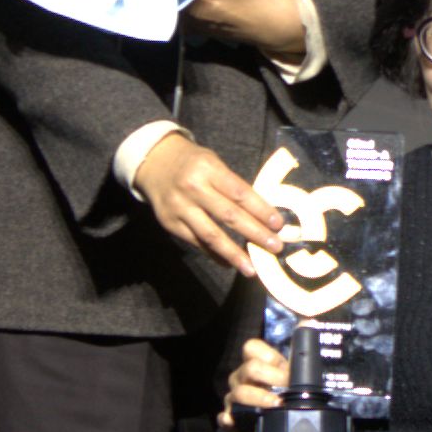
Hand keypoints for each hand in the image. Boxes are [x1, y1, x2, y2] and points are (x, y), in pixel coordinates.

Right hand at [133, 130, 288, 275]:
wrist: (153, 162)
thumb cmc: (193, 163)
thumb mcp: (213, 164)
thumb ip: (232, 186)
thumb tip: (260, 215)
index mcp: (209, 169)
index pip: (240, 193)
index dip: (260, 210)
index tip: (278, 225)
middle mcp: (193, 188)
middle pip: (228, 215)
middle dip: (254, 233)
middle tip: (274, 247)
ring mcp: (180, 208)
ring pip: (211, 235)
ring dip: (234, 254)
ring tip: (251, 268)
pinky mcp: (171, 224)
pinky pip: (197, 243)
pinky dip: (215, 255)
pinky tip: (230, 263)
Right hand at [222, 330, 294, 421]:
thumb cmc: (284, 401)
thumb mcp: (292, 380)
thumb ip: (298, 357)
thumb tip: (307, 321)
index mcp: (256, 365)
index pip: (252, 348)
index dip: (269, 356)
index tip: (288, 371)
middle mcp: (241, 379)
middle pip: (249, 368)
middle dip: (271, 377)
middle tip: (288, 389)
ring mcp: (234, 400)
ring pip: (239, 393)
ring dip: (258, 398)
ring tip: (276, 405)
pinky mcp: (230, 421)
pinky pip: (224, 417)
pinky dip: (228, 418)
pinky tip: (234, 420)